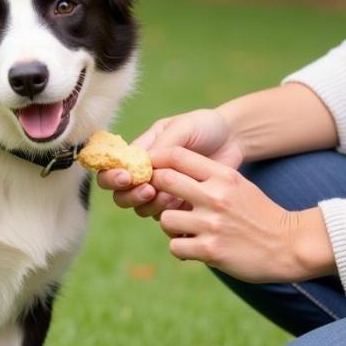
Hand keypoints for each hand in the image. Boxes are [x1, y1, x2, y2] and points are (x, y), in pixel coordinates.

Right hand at [97, 109, 243, 213]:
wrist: (234, 139)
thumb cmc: (204, 126)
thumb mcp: (183, 127)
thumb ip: (163, 146)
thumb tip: (142, 165)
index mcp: (139, 153)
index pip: (111, 169)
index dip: (111, 177)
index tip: (126, 177)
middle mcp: (145, 174)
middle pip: (121, 195)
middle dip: (130, 196)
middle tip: (149, 190)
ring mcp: (162, 192)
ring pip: (141, 209)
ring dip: (151, 205)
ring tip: (171, 195)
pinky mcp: (180, 205)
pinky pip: (166, 219)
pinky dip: (172, 214)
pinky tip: (185, 205)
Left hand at [152, 147, 334, 283]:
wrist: (290, 245)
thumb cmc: (258, 214)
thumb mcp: (237, 185)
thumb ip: (207, 177)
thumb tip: (168, 171)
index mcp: (223, 176)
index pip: (178, 155)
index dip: (157, 161)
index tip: (152, 171)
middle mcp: (216, 196)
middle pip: (164, 180)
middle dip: (155, 190)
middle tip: (159, 200)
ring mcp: (212, 224)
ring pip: (164, 218)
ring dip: (170, 226)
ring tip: (184, 230)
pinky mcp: (211, 250)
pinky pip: (175, 246)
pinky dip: (180, 248)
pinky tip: (193, 247)